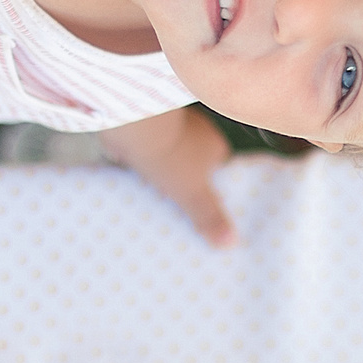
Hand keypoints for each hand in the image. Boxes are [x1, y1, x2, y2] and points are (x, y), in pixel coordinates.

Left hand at [99, 108, 238, 246]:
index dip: (209, 183)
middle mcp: (197, 127)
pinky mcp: (145, 119)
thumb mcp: (191, 193)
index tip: (199, 199)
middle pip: (193, 156)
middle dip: (183, 173)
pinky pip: (146, 141)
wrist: (134, 123)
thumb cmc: (169, 157)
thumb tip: (231, 244)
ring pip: (169, 148)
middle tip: (174, 197)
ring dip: (160, 163)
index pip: (218, 166)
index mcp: (214, 143)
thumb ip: (209, 217)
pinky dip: (141, 153)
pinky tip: (131, 168)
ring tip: (151, 187)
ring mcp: (170, 121)